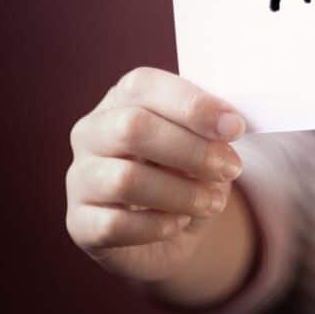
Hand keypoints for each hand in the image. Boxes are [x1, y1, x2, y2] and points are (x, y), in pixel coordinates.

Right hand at [66, 67, 245, 280]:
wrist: (176, 227)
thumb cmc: (189, 170)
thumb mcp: (205, 140)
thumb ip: (211, 127)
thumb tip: (227, 124)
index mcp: (122, 99)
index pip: (143, 85)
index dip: (192, 104)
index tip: (235, 127)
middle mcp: (92, 132)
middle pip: (132, 128)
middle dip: (191, 150)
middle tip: (230, 168)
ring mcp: (79, 178)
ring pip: (124, 179)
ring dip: (182, 193)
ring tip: (212, 202)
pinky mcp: (80, 223)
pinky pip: (115, 225)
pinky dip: (158, 225)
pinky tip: (179, 222)